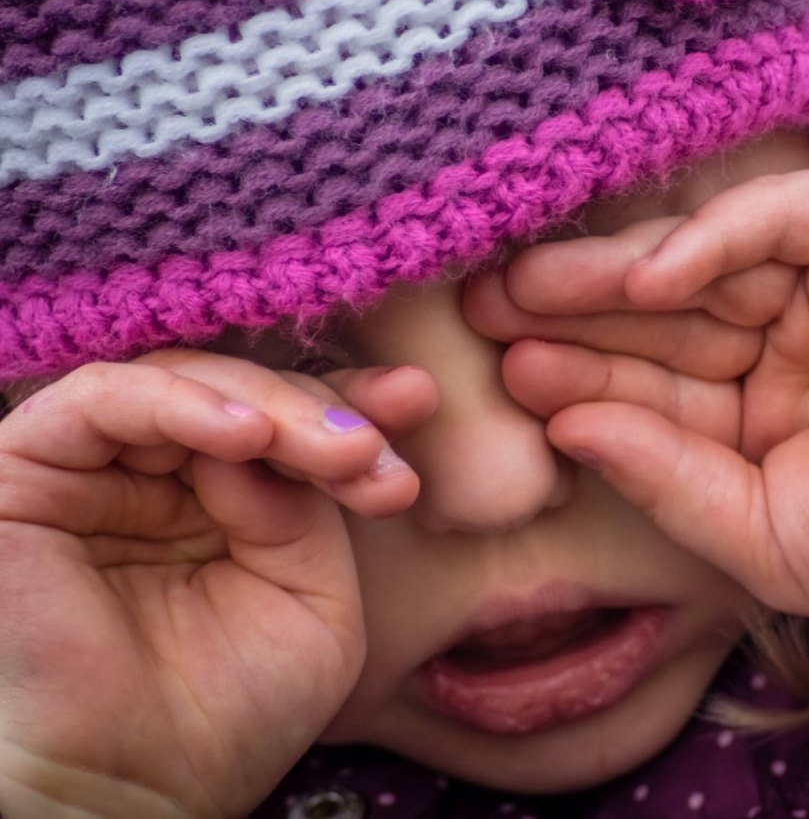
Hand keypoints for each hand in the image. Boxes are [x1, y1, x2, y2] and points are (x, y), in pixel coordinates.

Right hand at [0, 352, 434, 817]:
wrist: (133, 799)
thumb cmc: (229, 713)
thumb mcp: (312, 597)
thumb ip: (306, 508)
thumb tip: (280, 435)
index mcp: (227, 503)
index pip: (289, 423)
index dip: (351, 407)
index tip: (417, 402)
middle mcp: (160, 478)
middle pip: (245, 396)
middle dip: (323, 411)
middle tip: (376, 448)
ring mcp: (96, 471)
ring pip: (185, 383)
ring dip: (273, 407)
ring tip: (339, 449)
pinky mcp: (28, 471)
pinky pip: (102, 401)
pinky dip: (180, 404)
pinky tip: (250, 436)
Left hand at [466, 170, 808, 618]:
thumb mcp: (757, 531)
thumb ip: (664, 478)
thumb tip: (567, 427)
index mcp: (757, 412)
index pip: (652, 386)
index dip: (582, 376)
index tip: (513, 373)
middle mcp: (782, 338)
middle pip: (660, 319)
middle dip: (575, 314)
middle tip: (487, 307)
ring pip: (699, 264)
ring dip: (614, 275)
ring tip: (526, 285)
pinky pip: (774, 218)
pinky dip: (707, 241)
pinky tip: (641, 277)